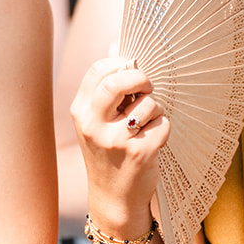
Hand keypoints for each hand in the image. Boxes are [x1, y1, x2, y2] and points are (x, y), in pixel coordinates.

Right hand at [71, 56, 167, 228]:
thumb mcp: (96, 121)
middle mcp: (94, 125)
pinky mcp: (140, 153)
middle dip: (140, 79)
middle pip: (118, 81)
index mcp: (81, 112)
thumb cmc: (108, 152)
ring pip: (148, 104)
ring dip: (155, 109)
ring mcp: (116, 140)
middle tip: (146, 87)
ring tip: (146, 125)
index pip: (97, 71)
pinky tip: (153, 141)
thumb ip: (105, 88)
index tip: (131, 68)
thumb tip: (117, 46)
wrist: (114, 197)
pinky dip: (163, 129)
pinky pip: (163, 123)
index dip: (119, 62)